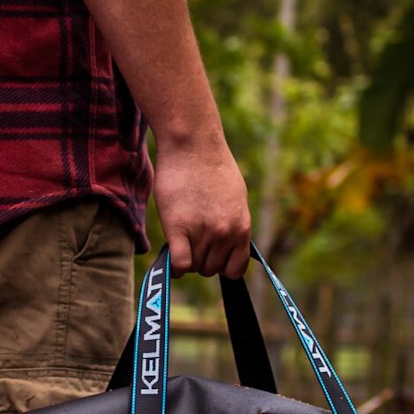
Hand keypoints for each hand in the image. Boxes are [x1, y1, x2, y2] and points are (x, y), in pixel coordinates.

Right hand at [152, 134, 250, 278]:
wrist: (193, 144)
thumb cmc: (211, 165)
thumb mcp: (236, 197)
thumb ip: (233, 222)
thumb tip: (226, 240)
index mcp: (242, 227)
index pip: (235, 269)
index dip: (220, 265)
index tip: (210, 254)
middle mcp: (226, 233)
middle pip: (210, 269)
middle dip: (199, 258)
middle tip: (190, 238)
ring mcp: (203, 232)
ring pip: (193, 266)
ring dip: (185, 256)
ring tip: (180, 235)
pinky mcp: (179, 227)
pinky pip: (180, 263)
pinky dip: (174, 265)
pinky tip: (171, 253)